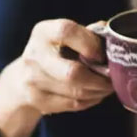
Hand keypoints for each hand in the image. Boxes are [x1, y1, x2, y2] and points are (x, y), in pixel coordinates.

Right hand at [0, 19, 112, 136]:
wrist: (22, 78)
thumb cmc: (56, 54)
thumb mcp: (66, 38)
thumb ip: (89, 35)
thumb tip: (114, 38)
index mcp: (43, 33)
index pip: (66, 31)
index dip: (90, 44)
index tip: (102, 55)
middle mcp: (35, 55)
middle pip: (73, 73)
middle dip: (100, 79)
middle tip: (113, 79)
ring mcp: (33, 80)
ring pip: (78, 92)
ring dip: (99, 91)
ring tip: (108, 86)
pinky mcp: (38, 101)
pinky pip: (74, 104)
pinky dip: (91, 100)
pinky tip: (95, 94)